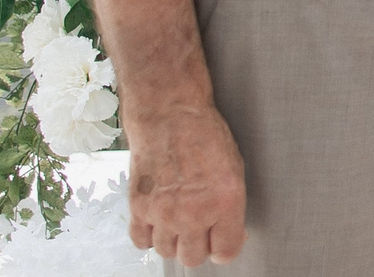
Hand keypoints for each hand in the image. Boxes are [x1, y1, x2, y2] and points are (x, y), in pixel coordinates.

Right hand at [126, 101, 246, 264]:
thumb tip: (230, 232)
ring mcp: (164, 212)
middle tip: (201, 231)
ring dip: (174, 241)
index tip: (224, 240)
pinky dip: (149, 236)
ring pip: (167, 253)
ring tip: (179, 221)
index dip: (225, 248)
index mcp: (225, 201)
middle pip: (193, 258)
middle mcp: (194, 211)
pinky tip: (158, 221)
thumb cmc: (204, 135)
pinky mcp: (139, 208)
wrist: (170, 115)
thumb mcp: (234, 168)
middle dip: (199, 247)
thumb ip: (231, 206)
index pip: (226, 251)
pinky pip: (141, 242)